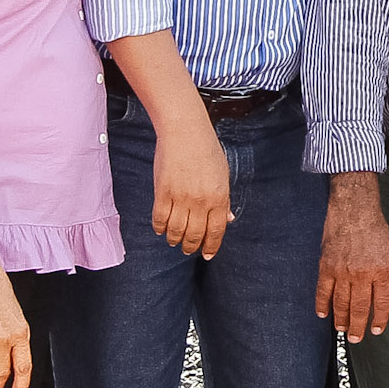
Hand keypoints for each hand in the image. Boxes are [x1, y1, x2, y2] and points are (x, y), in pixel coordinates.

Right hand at [148, 119, 232, 257]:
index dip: (211, 247)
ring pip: (176, 231)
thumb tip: (229, 219)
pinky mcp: (162, 192)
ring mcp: (181, 197)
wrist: (184, 132)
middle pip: (195, 235)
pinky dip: (160, 228)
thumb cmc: (206, 150)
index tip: (207, 255)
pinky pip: (160, 219)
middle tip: (188, 249)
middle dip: (192, 246)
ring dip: (175, 240)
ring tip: (175, 241)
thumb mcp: (223, 175)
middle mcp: (201, 201)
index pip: (216, 231)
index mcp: (219, 197)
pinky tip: (162, 229)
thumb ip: (224, 200)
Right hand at [317, 174, 388, 337]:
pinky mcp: (327, 266)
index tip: (376, 330)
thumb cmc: (374, 230)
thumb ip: (388, 278)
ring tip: (343, 330)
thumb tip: (388, 300)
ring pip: (341, 303)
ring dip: (342, 320)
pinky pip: (323, 291)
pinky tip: (323, 314)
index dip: (380, 319)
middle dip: (359, 327)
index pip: (382, 303)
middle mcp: (363, 274)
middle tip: (357, 339)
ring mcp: (343, 271)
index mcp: (382, 271)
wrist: (354, 210)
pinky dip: (322, 305)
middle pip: (360, 308)